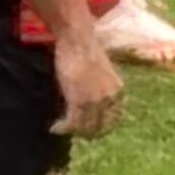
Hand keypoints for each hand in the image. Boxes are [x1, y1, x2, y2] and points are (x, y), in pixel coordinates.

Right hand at [51, 23, 124, 138]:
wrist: (78, 41)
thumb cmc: (87, 53)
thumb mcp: (103, 74)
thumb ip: (102, 90)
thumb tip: (93, 106)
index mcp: (119, 92)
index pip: (114, 120)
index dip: (100, 128)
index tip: (88, 129)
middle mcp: (110, 99)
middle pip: (100, 127)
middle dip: (85, 132)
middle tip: (72, 131)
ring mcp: (95, 101)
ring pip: (85, 127)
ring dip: (72, 131)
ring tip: (62, 128)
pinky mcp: (79, 100)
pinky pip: (72, 123)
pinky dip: (63, 128)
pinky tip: (55, 128)